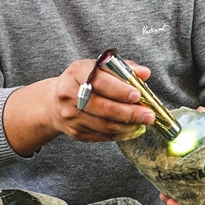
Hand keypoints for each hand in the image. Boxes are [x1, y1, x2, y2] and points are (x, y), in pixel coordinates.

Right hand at [4, 58, 155, 155]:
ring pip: (104, 125)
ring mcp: (71, 115)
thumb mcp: (99, 68)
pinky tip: (132, 129)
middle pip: (103, 107)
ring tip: (143, 123)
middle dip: (130, 112)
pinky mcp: (75, 132)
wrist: (55, 103)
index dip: (120, 90)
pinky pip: (102, 135)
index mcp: (76, 72)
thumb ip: (122, 69)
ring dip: (128, 125)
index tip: (138, 95)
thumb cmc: (84, 82)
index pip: (99, 81)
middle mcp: (69, 94)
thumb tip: (144, 73)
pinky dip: (120, 134)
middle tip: (149, 115)